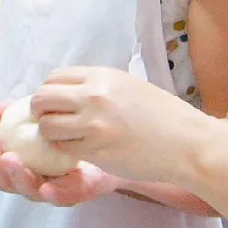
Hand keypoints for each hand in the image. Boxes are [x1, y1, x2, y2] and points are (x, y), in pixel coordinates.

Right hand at [0, 107, 123, 205]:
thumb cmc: (64, 130)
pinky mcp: (74, 195)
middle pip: (1, 176)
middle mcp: (27, 179)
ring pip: (27, 189)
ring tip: (9, 158)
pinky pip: (60, 198)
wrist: (105, 143)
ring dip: (15, 175)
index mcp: (15, 161)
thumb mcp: (39, 116)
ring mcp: (49, 190)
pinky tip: (46, 187)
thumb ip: (14, 112)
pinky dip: (52, 194)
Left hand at [32, 66, 207, 183]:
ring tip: (63, 138)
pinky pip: (62, 149)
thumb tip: (65, 90)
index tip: (55, 103)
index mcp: (101, 76)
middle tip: (50, 121)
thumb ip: (96, 85)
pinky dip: (63, 150)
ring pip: (47, 126)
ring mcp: (94, 125)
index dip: (49, 91)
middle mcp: (94, 96)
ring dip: (49, 133)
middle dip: (40, 111)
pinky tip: (76, 150)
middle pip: (42, 98)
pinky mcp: (97, 151)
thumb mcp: (127, 85)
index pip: (53, 77)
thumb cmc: (161, 115)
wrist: (187, 143)